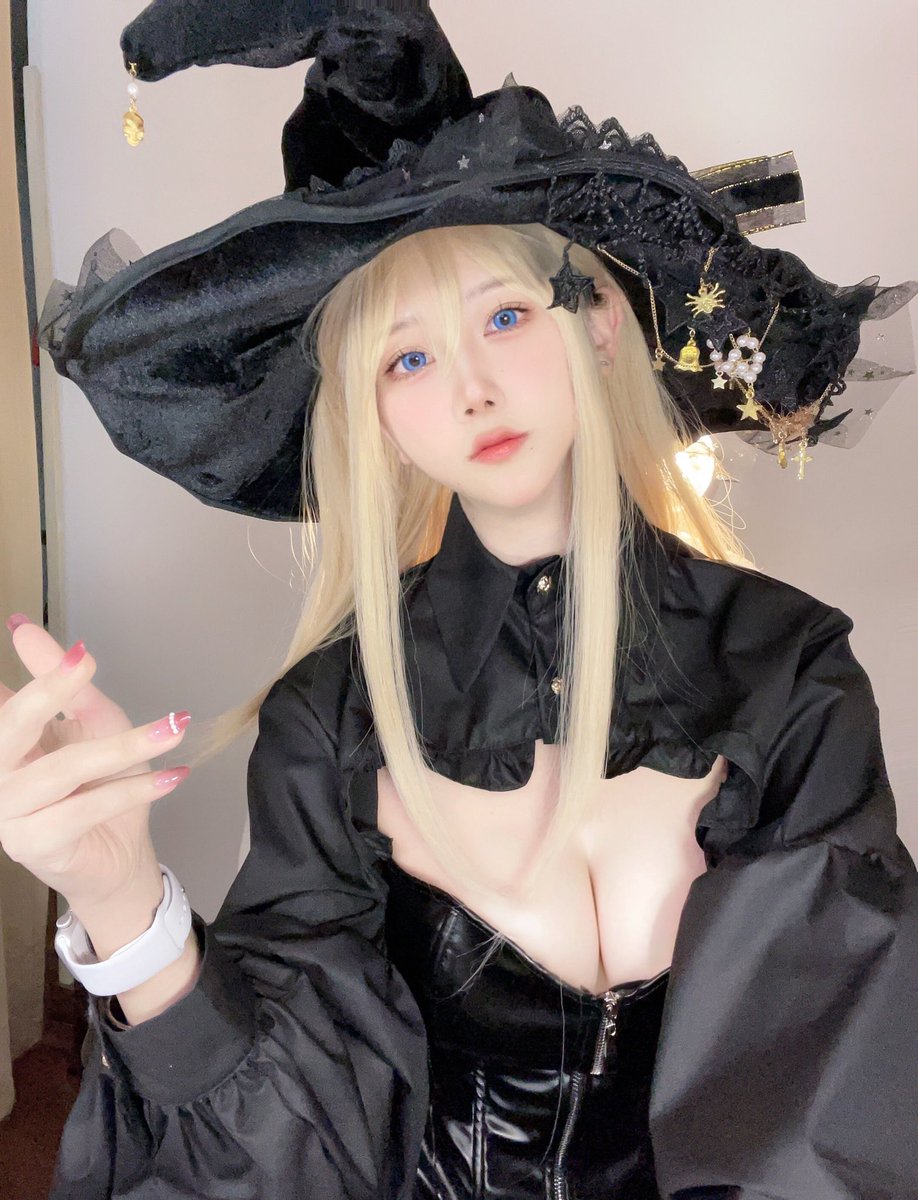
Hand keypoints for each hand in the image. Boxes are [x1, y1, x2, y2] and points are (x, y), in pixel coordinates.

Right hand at [0, 618, 190, 909]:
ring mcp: (8, 814)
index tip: (29, 630)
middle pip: (9, 728)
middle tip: (83, 662)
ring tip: (173, 729)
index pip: (2, 702)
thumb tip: (24, 630)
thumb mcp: (95, 725)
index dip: (27, 670)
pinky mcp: (34, 845)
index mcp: (6, 742)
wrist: (119, 856)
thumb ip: (66, 686)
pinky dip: (132, 790)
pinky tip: (171, 776)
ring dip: (123, 747)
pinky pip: (83, 810)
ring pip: (62, 769)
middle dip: (46, 691)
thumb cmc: (103, 787)